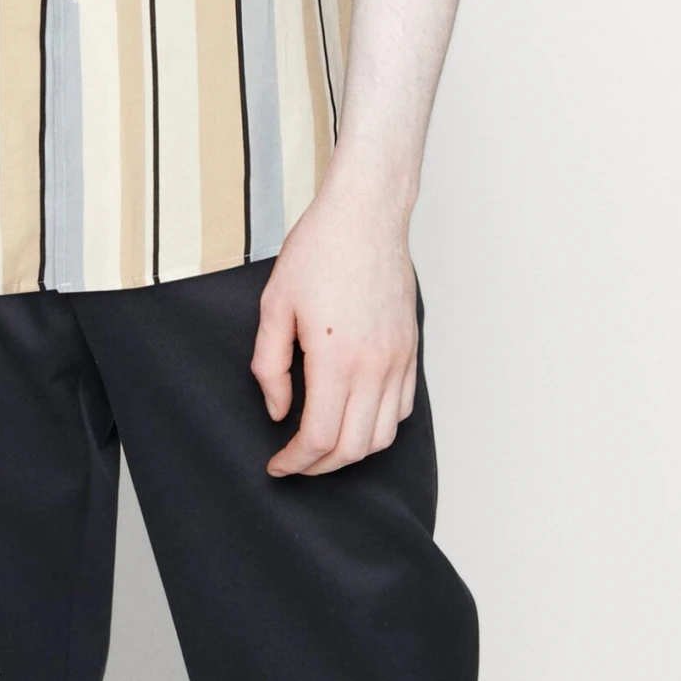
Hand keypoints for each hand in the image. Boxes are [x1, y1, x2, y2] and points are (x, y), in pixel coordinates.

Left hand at [250, 168, 417, 476]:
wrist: (366, 213)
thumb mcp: (276, 304)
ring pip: (382, 436)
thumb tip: (278, 410)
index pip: (319, 438)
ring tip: (324, 446)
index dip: (294, 462)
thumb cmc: (319, 250)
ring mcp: (398, 359)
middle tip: (295, 463)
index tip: (277, 464)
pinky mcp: (410, 348)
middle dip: (320, 467)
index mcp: (335, 360)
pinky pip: (402, 408)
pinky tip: (356, 417)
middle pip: (353, 448)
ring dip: (352, 452)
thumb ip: (270, 365)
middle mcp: (374, 368)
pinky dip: (379, 427)